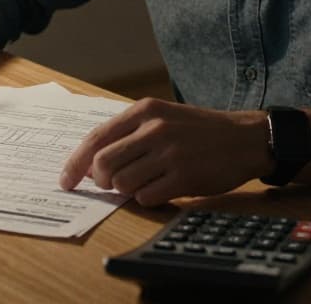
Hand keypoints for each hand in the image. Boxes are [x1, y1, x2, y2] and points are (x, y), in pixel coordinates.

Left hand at [59, 98, 270, 205]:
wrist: (245, 138)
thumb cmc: (199, 131)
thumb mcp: (163, 116)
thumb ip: (130, 133)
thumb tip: (91, 160)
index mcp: (145, 111)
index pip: (96, 138)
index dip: (75, 163)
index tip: (65, 181)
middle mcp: (154, 129)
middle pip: (103, 164)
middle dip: (100, 181)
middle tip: (111, 185)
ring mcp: (169, 153)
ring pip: (122, 184)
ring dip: (126, 191)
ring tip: (142, 183)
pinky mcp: (184, 176)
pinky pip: (146, 197)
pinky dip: (147, 199)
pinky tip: (161, 189)